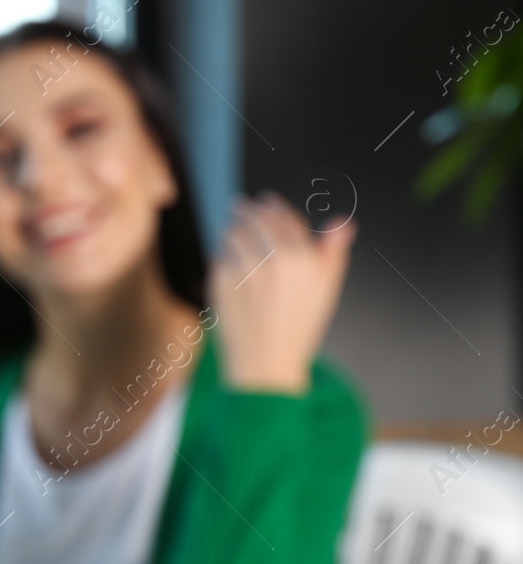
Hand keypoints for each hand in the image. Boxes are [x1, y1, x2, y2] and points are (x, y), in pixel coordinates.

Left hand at [209, 191, 355, 392]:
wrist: (264, 363)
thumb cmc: (297, 329)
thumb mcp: (325, 292)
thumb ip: (333, 254)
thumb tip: (343, 224)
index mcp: (302, 259)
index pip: (286, 218)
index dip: (275, 207)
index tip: (267, 200)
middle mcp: (272, 259)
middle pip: (257, 218)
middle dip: (251, 209)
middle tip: (243, 205)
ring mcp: (243, 268)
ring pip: (234, 232)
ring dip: (234, 227)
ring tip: (234, 228)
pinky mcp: (219, 280)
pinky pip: (219, 254)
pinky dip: (223, 252)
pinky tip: (228, 258)